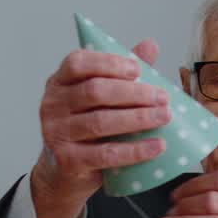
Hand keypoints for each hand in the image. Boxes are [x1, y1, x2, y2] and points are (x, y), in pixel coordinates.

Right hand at [30, 40, 172, 217]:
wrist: (64, 173)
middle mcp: (52, 104)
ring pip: (101, 122)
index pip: (78, 62)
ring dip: (138, 118)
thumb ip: (122, 73)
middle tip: (163, 97)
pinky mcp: (68, 160)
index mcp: (59, 82)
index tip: (138, 70)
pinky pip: (106, 154)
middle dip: (133, 93)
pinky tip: (157, 145)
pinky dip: (135, 150)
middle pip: (95, 91)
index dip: (109, 63)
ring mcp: (57, 133)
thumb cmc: (87, 129)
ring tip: (165, 117)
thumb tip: (150, 45)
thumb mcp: (101, 99)